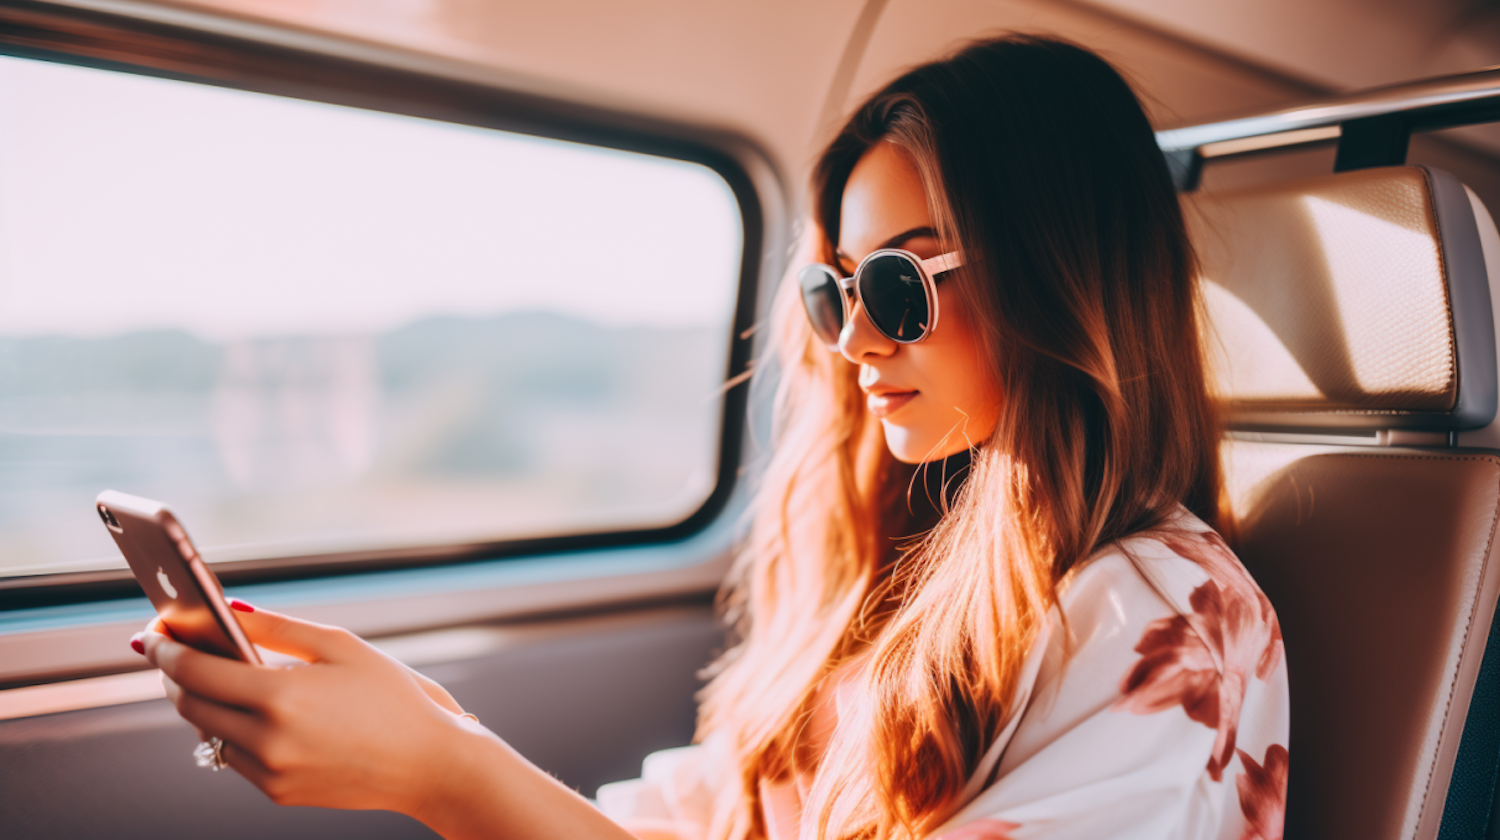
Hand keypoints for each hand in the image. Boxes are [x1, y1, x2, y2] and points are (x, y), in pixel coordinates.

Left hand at [135, 602, 477, 816]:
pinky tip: (249, 709)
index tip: (152, 630)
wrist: (427, 764)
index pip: (194, 669)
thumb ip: (276, 628)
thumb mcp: (339, 646)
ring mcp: (270, 772)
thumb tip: (225, 610)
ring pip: (207, 733)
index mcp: (280, 696)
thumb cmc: (391, 697)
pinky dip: (231, 730)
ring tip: (210, 675)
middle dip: (173, 673)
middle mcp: (266, 739)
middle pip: (189, 704)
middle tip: (173, 649)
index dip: (166, 647)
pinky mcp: (277, 793)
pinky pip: (235, 757)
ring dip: (200, 702)